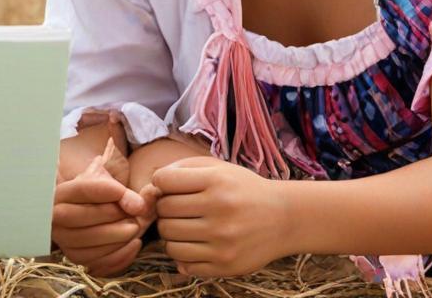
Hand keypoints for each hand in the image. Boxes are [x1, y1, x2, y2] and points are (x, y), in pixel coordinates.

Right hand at [51, 138, 149, 275]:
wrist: (92, 208)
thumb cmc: (100, 192)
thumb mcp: (109, 184)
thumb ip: (124, 192)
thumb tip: (138, 207)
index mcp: (60, 194)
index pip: (81, 189)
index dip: (104, 190)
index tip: (123, 191)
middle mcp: (56, 219)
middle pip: (81, 217)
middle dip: (111, 215)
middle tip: (133, 212)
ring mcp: (64, 241)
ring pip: (90, 242)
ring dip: (119, 236)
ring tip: (136, 226)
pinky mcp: (77, 258)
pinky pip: (98, 262)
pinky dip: (121, 254)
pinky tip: (135, 243)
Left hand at [152, 156, 291, 277]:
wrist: (285, 218)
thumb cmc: (243, 190)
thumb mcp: (218, 168)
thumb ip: (180, 170)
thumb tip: (146, 191)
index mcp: (216, 181)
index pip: (163, 181)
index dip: (162, 184)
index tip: (173, 187)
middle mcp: (219, 210)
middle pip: (163, 213)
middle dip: (165, 210)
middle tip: (180, 209)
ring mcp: (222, 241)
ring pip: (169, 241)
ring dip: (172, 234)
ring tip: (186, 227)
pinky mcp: (225, 265)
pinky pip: (183, 264)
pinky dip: (183, 255)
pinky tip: (196, 244)